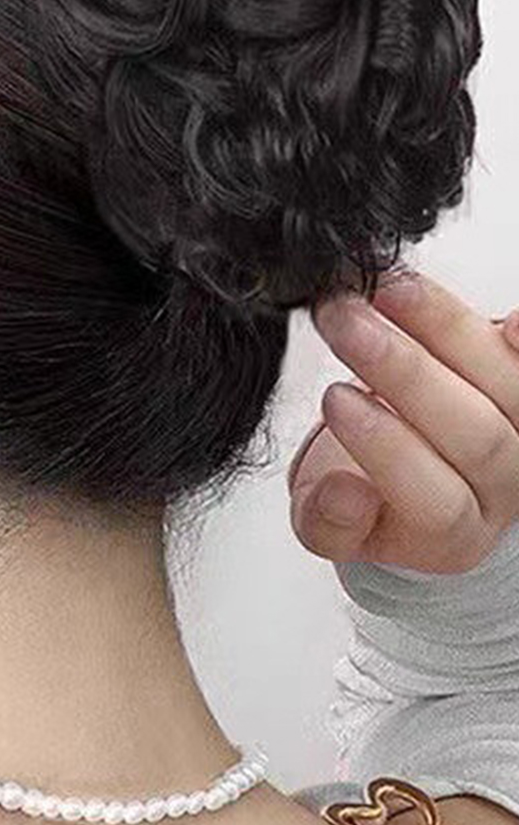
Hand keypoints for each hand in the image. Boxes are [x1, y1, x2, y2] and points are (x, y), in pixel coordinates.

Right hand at [290, 272, 518, 572]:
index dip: (385, 446)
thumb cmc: (361, 488)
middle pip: (475, 433)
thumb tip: (344, 492)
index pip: (432, 498)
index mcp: (449, 535)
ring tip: (381, 289)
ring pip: (506, 383)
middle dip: (402, 370)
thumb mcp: (323, 521)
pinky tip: (508, 318)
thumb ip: (326, 520)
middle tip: (343, 322)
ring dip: (441, 326)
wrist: (396, 462)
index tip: (333, 397)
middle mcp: (503, 488)